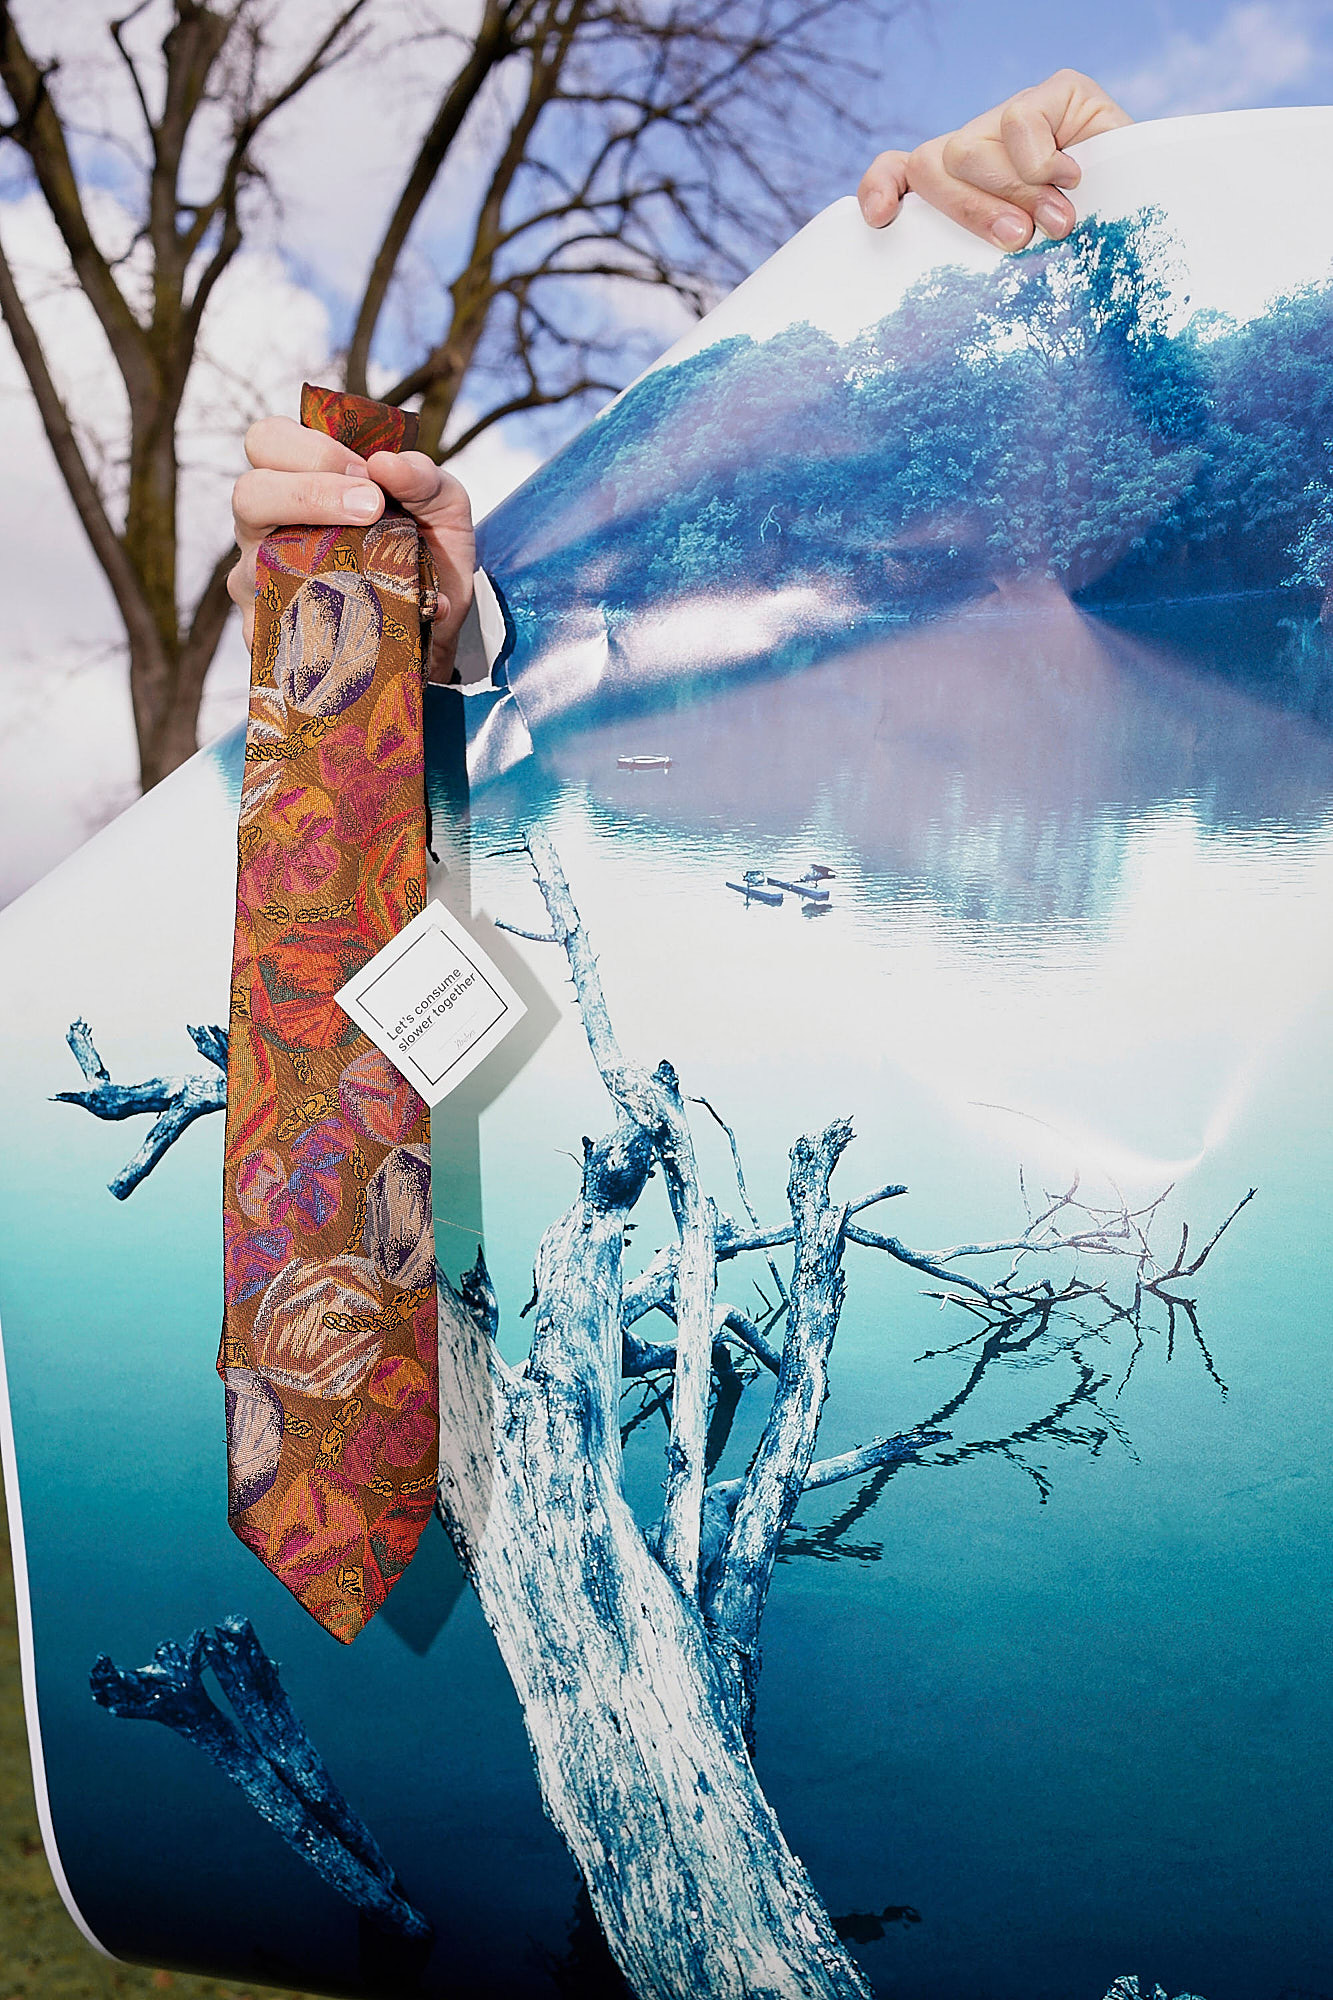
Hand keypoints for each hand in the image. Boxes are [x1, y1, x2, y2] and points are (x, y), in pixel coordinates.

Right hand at [227, 416, 476, 683]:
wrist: (437, 624)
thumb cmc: (426, 550)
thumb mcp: (442, 506)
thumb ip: (423, 477)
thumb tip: (386, 464)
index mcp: (296, 479)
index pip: (267, 442)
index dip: (310, 449)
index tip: (366, 473)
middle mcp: (267, 527)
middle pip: (248, 494)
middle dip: (307, 494)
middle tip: (369, 509)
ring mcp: (262, 581)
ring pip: (250, 566)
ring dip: (308, 562)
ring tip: (364, 571)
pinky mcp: (269, 633)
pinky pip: (269, 630)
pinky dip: (312, 627)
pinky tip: (349, 626)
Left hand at [858, 69, 1131, 249]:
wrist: (1156, 214)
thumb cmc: (1087, 253)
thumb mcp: (1029, 263)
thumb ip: (988, 259)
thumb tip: (962, 282)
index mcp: (961, 187)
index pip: (902, 172)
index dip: (883, 187)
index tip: (881, 219)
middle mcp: (980, 147)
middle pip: (933, 165)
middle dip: (972, 210)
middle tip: (1018, 239)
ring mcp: (1014, 118)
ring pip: (969, 150)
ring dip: (1013, 192)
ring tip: (1057, 220)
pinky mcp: (1057, 93)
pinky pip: (1018, 121)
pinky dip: (1039, 160)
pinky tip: (1070, 178)